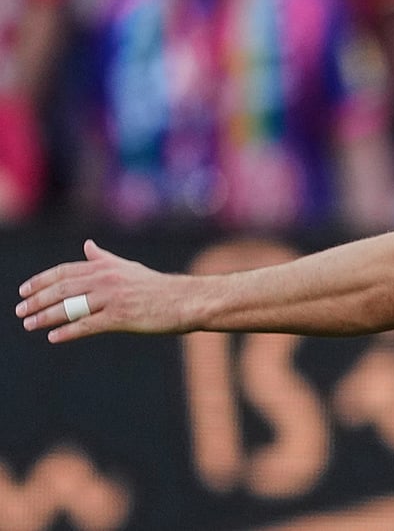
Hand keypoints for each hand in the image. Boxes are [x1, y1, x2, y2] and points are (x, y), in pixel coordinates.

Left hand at [16, 240, 196, 342]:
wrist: (185, 300)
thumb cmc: (158, 287)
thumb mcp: (128, 268)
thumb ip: (104, 258)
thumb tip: (87, 245)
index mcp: (106, 267)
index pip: (64, 272)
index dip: (41, 281)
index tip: (24, 291)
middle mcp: (107, 279)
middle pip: (62, 288)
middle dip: (37, 300)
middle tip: (20, 311)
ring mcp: (113, 298)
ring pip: (71, 307)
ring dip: (46, 316)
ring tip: (29, 324)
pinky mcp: (121, 317)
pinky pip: (88, 325)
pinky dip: (68, 331)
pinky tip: (54, 337)